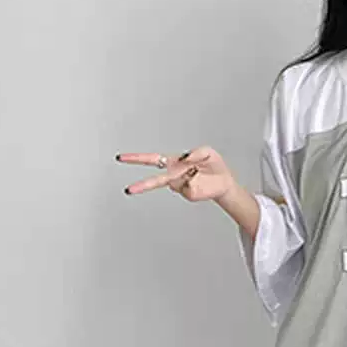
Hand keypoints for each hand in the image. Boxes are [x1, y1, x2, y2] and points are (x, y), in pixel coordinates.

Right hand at [116, 146, 234, 202]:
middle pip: (154, 180)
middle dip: (142, 185)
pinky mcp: (190, 194)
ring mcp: (181, 186)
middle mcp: (174, 175)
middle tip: (129, 190)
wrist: (225, 181)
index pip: (152, 159)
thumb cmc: (213, 165)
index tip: (121, 158)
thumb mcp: (207, 152)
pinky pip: (188, 186)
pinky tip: (201, 179)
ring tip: (199, 171)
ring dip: (187, 174)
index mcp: (173, 162)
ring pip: (175, 182)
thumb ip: (196, 152)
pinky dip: (195, 181)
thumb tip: (186, 158)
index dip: (136, 159)